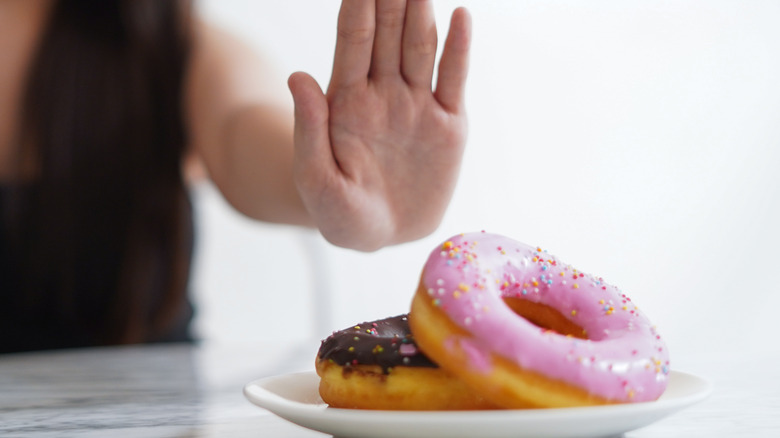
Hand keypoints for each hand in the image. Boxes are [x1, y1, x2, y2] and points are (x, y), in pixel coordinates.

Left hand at [288, 0, 471, 250]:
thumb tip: (297, 76)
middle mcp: (384, 94)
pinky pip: (454, 79)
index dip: (358, 9)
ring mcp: (417, 106)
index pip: (354, 43)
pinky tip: (460, 17)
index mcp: (348, 103)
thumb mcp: (316, 179)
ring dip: (422, 13)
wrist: (381, 235)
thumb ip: (308, 130)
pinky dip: (459, 49)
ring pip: (421, 48)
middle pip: (388, 35)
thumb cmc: (340, 211)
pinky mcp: (447, 125)